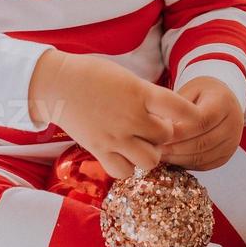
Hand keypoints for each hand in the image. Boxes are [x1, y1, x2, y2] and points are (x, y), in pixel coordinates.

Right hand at [29, 49, 204, 179]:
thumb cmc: (94, 75)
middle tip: (153, 127)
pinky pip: (124, 172)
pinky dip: (128, 166)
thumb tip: (169, 114)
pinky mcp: (98, 150)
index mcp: (140, 92)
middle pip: (166, 137)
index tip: (187, 115)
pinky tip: (125, 154)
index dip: (188, 114)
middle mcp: (130, 116)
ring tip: (141, 143)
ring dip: (150, 153)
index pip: (178, 107)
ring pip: (150, 160)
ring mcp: (114, 137)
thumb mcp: (127, 77)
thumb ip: (148, 96)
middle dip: (164, 133)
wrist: (57, 84)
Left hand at [160, 76, 244, 170]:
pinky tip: (171, 159)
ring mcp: (232, 142)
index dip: (179, 131)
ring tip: (159, 154)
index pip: (202, 121)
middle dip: (175, 147)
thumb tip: (158, 127)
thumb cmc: (201, 93)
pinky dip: (185, 164)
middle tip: (154, 148)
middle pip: (202, 142)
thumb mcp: (189, 90)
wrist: (222, 99)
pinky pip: (204, 165)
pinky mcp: (226, 155)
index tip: (159, 133)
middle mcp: (233, 124)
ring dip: (178, 159)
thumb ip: (177, 108)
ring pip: (202, 157)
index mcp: (224, 102)